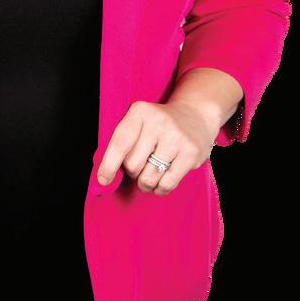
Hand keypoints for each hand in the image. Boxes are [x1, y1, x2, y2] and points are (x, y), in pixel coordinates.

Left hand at [96, 98, 218, 195]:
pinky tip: (161, 181)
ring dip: (145, 184)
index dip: (108, 166)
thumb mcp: (139, 120)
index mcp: (140, 111)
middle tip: (139, 166)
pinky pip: (167, 184)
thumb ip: (123, 141)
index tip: (103, 180)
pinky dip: (159, 189)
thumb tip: (105, 175)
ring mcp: (176, 138)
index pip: (119, 144)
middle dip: (132, 172)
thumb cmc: (159, 124)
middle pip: (133, 164)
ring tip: (148, 176)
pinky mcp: (191, 153)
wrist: (196, 115)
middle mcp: (158, 122)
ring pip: (148, 177)